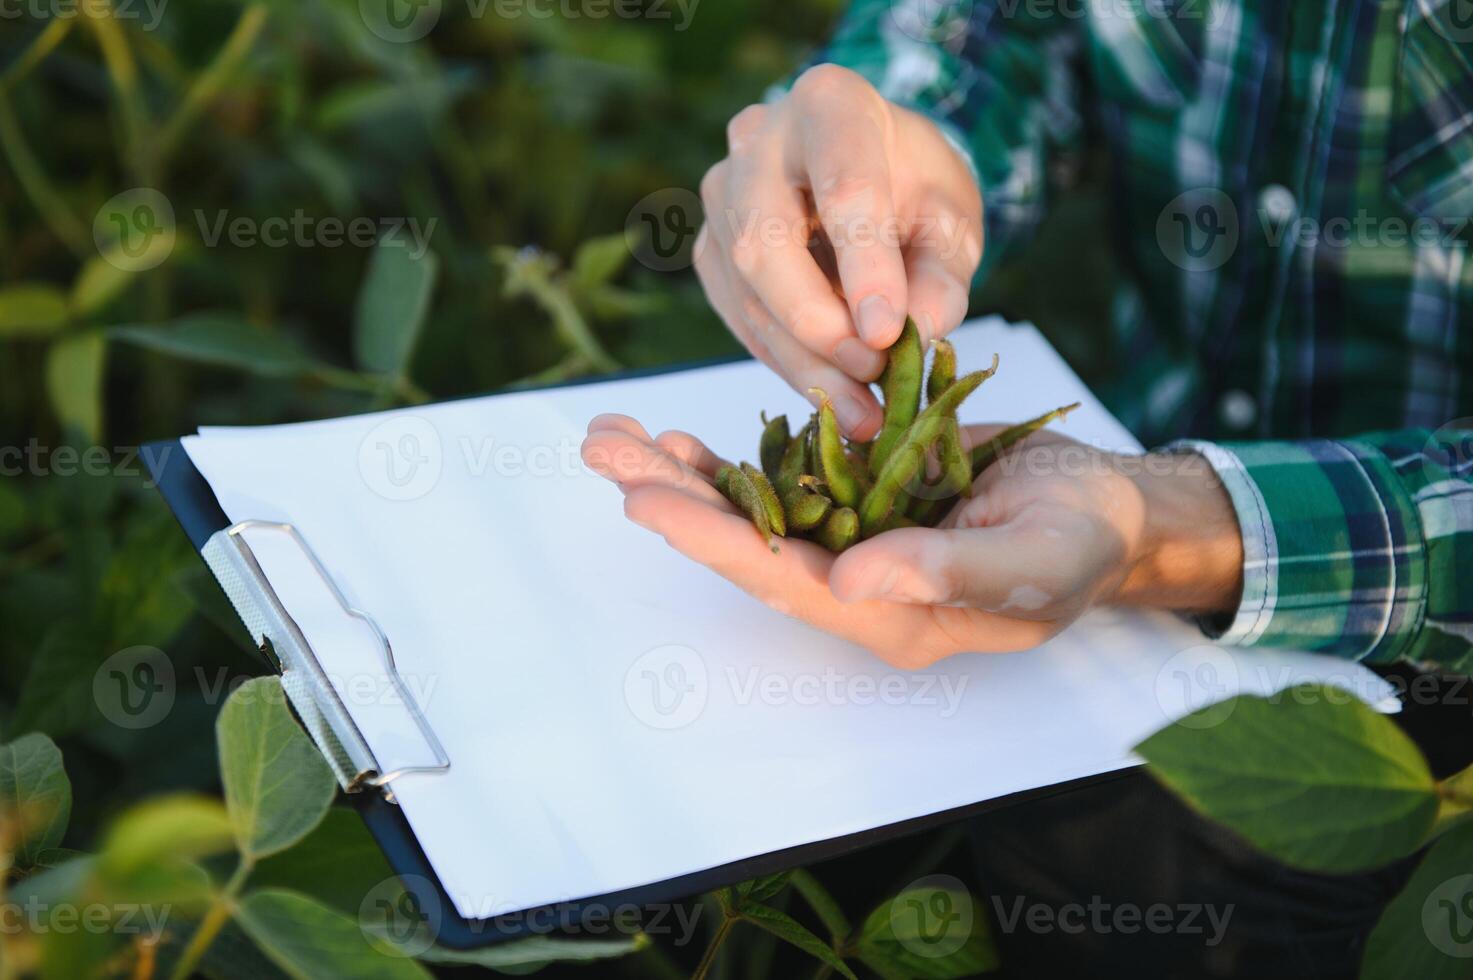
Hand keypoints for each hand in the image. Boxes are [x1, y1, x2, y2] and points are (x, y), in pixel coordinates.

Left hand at [581, 415, 1242, 668]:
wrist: (1102, 507)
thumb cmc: (1081, 545)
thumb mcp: (1033, 564)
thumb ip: (948, 575)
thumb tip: (850, 583)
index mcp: (887, 615)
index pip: (784, 578)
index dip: (714, 539)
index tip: (645, 501)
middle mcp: (854, 581)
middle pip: (747, 542)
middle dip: (671, 500)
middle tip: (599, 452)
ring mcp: (851, 534)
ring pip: (751, 507)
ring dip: (681, 474)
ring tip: (611, 436)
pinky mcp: (858, 490)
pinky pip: (782, 474)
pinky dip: (731, 455)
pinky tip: (678, 437)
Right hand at [696, 65, 982, 439]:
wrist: (872, 173)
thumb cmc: (912, 186)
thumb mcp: (951, 219)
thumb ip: (942, 272)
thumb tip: (920, 331)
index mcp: (829, 104)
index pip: (843, 187)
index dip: (865, 267)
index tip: (890, 333)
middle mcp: (757, 141)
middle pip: (765, 240)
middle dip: (817, 321)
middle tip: (872, 370)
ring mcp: (721, 195)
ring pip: (746, 289)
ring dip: (803, 359)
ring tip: (862, 412)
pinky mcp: (709, 250)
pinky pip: (739, 316)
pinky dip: (786, 363)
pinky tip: (832, 395)